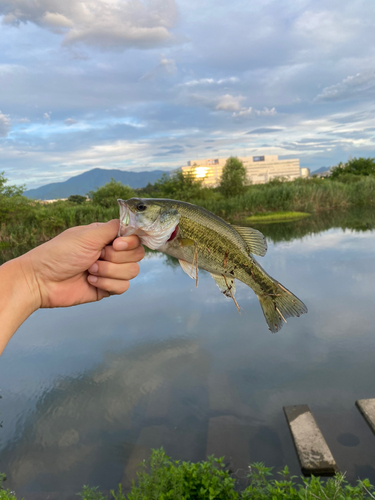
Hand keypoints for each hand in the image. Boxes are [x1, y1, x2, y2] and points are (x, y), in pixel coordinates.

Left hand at [20, 219, 143, 308]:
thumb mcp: (87, 236)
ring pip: (132, 272)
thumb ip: (112, 228)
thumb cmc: (59, 254)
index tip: (115, 244)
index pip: (135, 237)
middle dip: (116, 259)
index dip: (129, 242)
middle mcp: (111, 252)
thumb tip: (132, 222)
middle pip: (137, 255)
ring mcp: (110, 271)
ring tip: (89, 270)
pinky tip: (90, 281)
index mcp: (107, 236)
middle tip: (96, 257)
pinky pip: (123, 287)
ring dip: (109, 272)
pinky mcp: (107, 288)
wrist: (42, 281)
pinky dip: (107, 284)